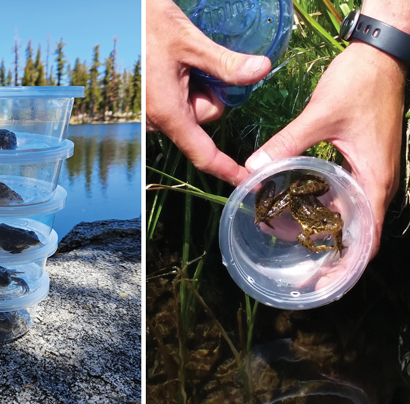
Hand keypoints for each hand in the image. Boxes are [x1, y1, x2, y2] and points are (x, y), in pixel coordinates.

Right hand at [145, 0, 270, 184]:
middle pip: (200, 119)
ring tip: (176, 60)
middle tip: (196, 63)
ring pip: (186, 111)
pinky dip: (177, 88)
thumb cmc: (144, 25)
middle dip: (207, 93)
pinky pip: (170, 105)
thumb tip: (261, 70)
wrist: (111, 17)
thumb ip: (226, 63)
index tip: (246, 181)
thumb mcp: (190, 42)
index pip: (203, 152)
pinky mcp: (139, 104)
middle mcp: (153, 118)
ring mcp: (144, 112)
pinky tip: (167, 65)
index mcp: (167, 111)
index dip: (227, 168)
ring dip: (191, 88)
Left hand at [245, 42, 405, 257]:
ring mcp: (369, 172)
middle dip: (331, 256)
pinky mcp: (360, 162)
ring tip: (292, 244)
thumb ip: (287, 143)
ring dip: (324, 232)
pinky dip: (323, 207)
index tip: (322, 283)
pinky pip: (343, 195)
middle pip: (357, 234)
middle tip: (300, 274)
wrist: (381, 56)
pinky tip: (297, 209)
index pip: (367, 239)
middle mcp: (375, 183)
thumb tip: (253, 168)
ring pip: (348, 215)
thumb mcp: (320, 115)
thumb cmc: (359, 84)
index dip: (346, 266)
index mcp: (373, 180)